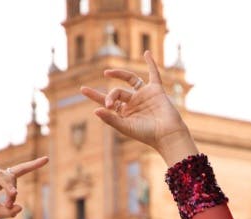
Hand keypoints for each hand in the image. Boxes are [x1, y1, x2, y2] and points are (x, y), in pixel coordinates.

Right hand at [0, 145, 47, 218]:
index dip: (33, 165)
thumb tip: (20, 207)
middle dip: (13, 189)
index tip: (47, 159)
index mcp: (0, 183)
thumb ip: (8, 212)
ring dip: (6, 185)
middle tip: (10, 202)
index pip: (19, 172)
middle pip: (10, 177)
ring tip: (10, 196)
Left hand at [81, 51, 197, 163]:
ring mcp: (144, 95)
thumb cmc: (147, 134)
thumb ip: (110, 119)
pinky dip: (151, 63)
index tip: (83, 89)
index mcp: (124, 113)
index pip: (106, 101)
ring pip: (130, 79)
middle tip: (108, 103)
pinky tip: (147, 53)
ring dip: (119, 74)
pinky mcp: (156, 90)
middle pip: (116, 92)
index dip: (95, 95)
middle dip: (110, 96)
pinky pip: (153, 74)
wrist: (167, 134)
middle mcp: (133, 102)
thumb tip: (95, 110)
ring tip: (107, 72)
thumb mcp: (125, 127)